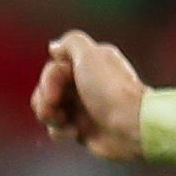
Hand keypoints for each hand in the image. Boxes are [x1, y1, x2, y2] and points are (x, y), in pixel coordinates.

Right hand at [32, 29, 151, 159]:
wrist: (130, 127)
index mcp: (88, 63)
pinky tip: (75, 133)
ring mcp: (82, 107)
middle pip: (46, 87)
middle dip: (45, 99)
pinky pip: (57, 128)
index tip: (54, 92)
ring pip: (47, 108)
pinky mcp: (81, 129)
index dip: (48, 80)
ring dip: (50, 116)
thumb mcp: (90, 54)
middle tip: (54, 108)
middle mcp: (84, 83)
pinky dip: (60, 131)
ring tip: (64, 123)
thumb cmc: (111, 90)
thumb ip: (71, 42)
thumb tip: (54, 47)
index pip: (53, 67)